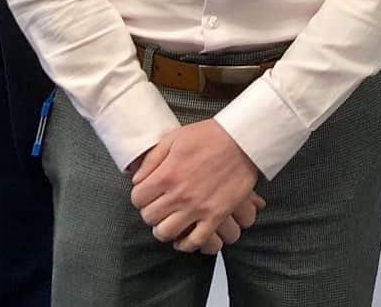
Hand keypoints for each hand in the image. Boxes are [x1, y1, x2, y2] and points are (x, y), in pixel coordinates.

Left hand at [130, 122, 265, 253]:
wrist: (243, 141)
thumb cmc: (211, 136)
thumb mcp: (175, 137)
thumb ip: (152, 159)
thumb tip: (137, 179)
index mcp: (167, 174)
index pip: (138, 198)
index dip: (140, 196)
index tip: (146, 194)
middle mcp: (180, 194)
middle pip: (149, 217)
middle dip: (150, 212)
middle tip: (158, 207)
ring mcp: (198, 207)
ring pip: (167, 233)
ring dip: (164, 229)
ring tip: (169, 221)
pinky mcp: (216, 216)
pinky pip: (195, 241)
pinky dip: (185, 244)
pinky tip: (183, 238)